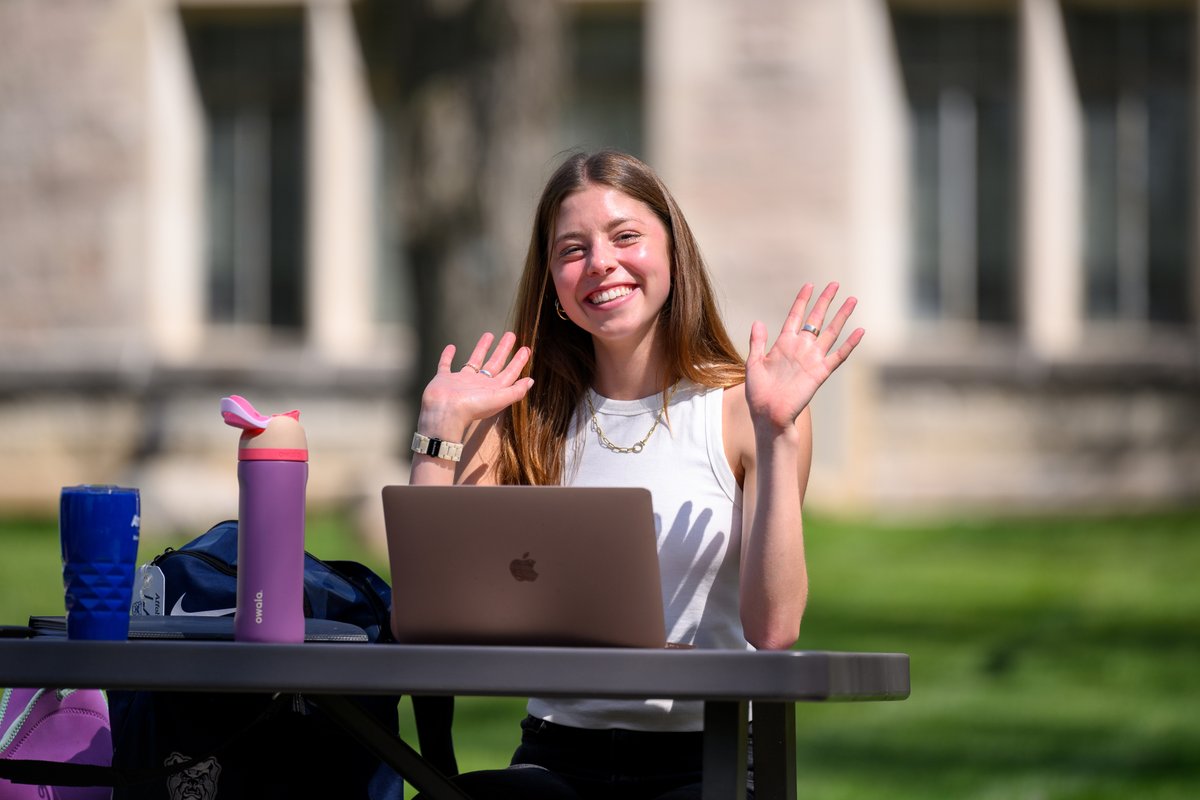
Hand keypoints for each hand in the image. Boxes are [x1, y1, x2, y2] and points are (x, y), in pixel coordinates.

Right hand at [418, 331, 533, 438]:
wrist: (445, 412)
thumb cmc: (473, 407)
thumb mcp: (500, 398)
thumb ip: (516, 391)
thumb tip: (531, 381)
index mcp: (492, 389)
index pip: (509, 373)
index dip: (519, 362)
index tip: (526, 349)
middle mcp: (478, 384)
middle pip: (494, 363)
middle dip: (504, 350)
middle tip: (511, 335)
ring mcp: (460, 381)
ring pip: (474, 361)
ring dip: (482, 348)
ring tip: (489, 334)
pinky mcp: (444, 379)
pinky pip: (446, 364)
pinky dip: (447, 356)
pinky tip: (451, 347)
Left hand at [745, 282, 863, 433]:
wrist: (769, 414)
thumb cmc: (759, 393)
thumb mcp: (753, 364)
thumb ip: (757, 342)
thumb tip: (758, 322)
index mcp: (783, 344)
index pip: (795, 316)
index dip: (802, 301)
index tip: (810, 285)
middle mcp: (800, 348)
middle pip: (816, 319)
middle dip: (825, 301)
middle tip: (835, 284)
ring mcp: (812, 359)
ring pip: (830, 332)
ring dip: (842, 316)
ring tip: (852, 300)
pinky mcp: (820, 373)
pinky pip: (838, 356)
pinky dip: (850, 344)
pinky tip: (860, 331)